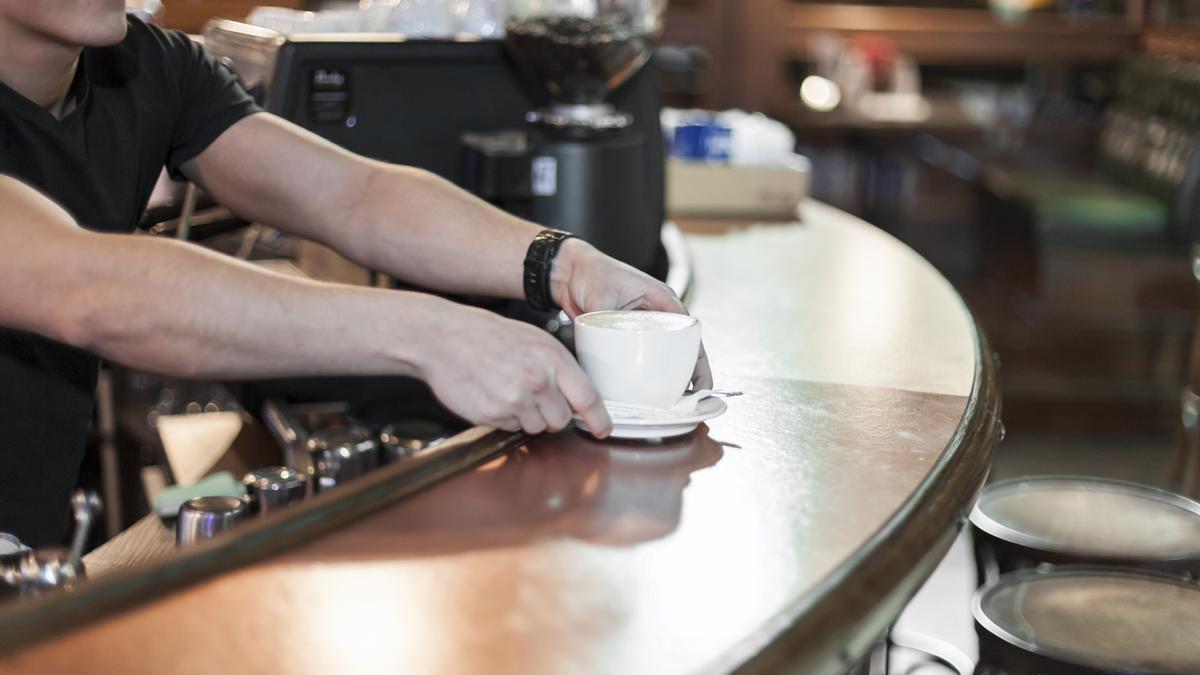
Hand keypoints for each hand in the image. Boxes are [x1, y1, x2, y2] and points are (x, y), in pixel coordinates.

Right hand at [416, 299, 612, 436]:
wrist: (443, 337)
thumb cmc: (489, 336)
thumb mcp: (534, 340)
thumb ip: (559, 367)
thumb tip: (579, 396)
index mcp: (553, 358)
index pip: (588, 398)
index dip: (598, 419)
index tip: (603, 429)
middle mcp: (538, 380)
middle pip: (561, 420)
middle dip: (552, 415)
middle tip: (533, 396)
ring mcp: (515, 399)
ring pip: (537, 428)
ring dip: (527, 417)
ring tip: (508, 390)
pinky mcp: (493, 414)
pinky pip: (511, 428)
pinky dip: (505, 418)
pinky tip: (493, 394)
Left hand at [550, 239, 712, 389]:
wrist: (568, 272)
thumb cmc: (590, 272)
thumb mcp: (602, 297)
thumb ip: (609, 320)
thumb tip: (612, 346)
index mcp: (661, 299)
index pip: (689, 332)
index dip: (697, 359)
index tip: (700, 382)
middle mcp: (656, 312)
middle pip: (681, 347)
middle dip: (687, 373)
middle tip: (687, 399)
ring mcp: (642, 325)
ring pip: (663, 354)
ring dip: (667, 375)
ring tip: (669, 400)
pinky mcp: (626, 334)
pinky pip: (641, 355)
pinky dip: (645, 371)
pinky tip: (643, 388)